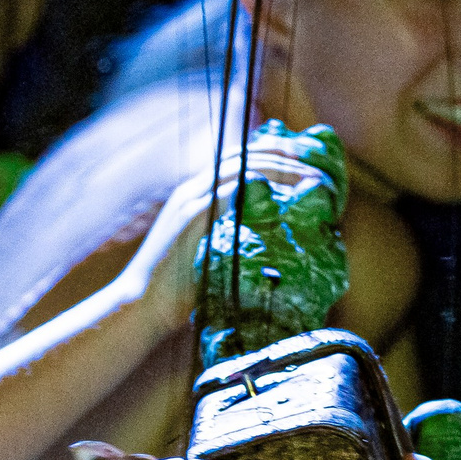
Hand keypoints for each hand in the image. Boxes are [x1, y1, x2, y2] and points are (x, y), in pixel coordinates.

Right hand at [126, 138, 328, 316]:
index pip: (239, 161)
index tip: (307, 162)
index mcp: (196, 195)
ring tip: (312, 174)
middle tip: (318, 164)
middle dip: (284, 156)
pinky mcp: (193, 217)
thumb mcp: (210, 252)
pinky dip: (261, 185)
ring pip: (242, 167)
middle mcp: (192, 190)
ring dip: (280, 167)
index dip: (274, 157)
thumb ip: (233, 236)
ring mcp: (191, 201)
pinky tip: (287, 191)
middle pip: (244, 157)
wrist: (142, 303)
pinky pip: (231, 190)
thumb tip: (271, 236)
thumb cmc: (179, 287)